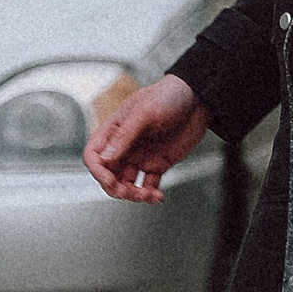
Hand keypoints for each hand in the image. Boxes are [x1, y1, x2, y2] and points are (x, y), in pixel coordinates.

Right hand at [84, 72, 210, 202]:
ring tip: (148, 195)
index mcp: (114, 130)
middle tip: (130, 193)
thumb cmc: (169, 95)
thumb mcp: (144, 113)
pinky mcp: (157, 163)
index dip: (98, 171)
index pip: (94, 155)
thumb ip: (124, 136)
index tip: (110, 181)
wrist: (198, 98)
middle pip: (109, 175)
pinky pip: (148, 184)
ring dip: (134, 194)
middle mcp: (124, 145)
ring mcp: (140, 156)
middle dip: (116, 188)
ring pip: (127, 184)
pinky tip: (157, 196)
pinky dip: (151, 194)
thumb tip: (105, 158)